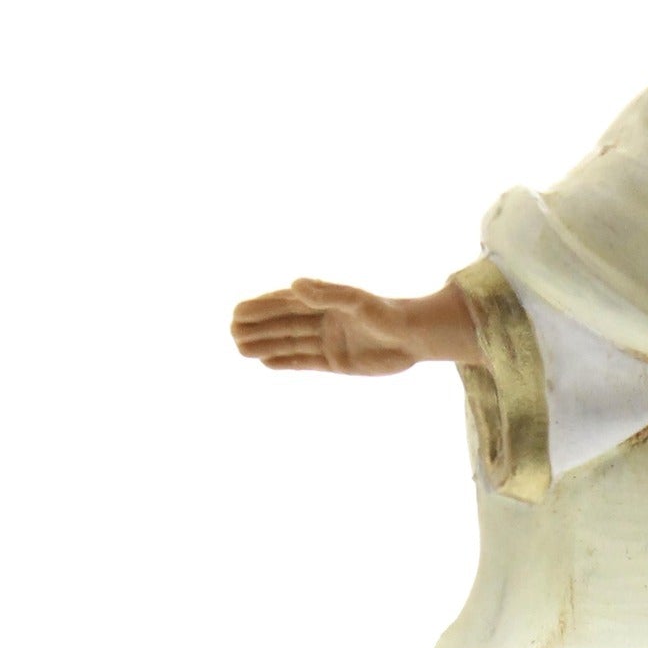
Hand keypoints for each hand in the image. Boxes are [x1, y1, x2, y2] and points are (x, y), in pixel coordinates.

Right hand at [230, 278, 426, 374]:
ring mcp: (329, 340)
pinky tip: (266, 362)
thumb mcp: (357, 302)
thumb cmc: (388, 314)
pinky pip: (305, 361)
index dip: (260, 308)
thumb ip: (327, 294)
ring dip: (266, 345)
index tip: (236, 313)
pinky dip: (286, 361)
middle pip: (283, 324)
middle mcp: (323, 320)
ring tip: (240, 349)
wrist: (416, 337)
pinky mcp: (338, 361)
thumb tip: (293, 285)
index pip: (284, 304)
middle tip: (231, 333)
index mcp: (324, 301)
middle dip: (257, 327)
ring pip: (290, 343)